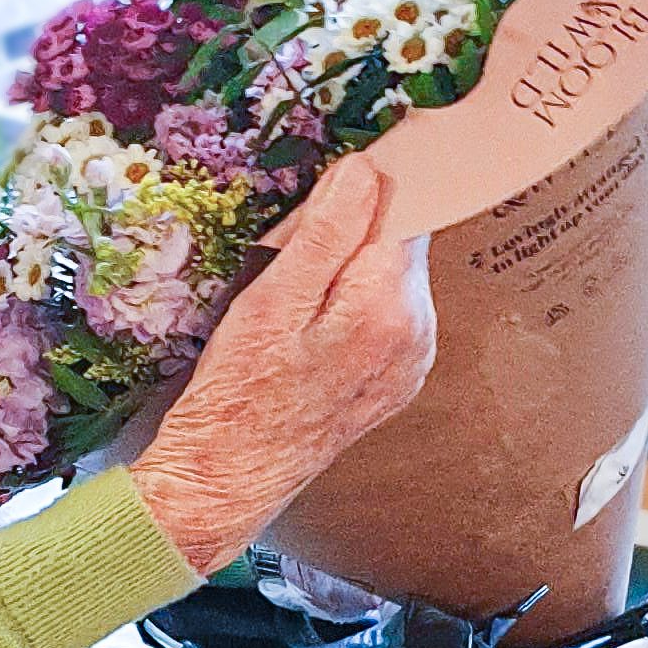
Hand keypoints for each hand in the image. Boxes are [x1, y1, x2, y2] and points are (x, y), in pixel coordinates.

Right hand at [131, 156, 435, 575]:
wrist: (230, 476)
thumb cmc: (240, 391)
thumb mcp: (272, 299)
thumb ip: (327, 231)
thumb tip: (366, 171)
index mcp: (389, 306)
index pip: (405, 208)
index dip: (368, 187)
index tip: (332, 184)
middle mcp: (417, 333)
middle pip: (400, 242)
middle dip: (353, 229)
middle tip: (291, 251)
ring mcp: (412, 360)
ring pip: (392, 275)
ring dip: (351, 265)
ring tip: (295, 295)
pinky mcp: (397, 377)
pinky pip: (386, 312)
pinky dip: (354, 301)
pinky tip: (310, 323)